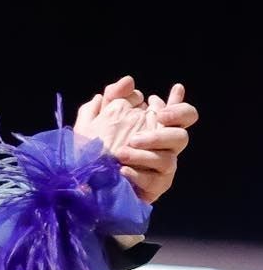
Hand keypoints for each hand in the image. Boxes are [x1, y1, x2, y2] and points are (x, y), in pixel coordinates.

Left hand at [74, 77, 196, 205]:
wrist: (85, 182)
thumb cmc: (95, 147)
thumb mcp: (97, 118)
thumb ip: (112, 97)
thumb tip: (129, 81)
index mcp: (158, 127)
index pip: (183, 115)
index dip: (178, 108)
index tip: (157, 108)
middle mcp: (164, 147)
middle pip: (181, 137)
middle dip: (159, 136)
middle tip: (134, 138)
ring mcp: (162, 169)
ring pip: (167, 160)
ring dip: (144, 156)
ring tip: (121, 154)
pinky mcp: (155, 187)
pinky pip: (154, 181)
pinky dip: (138, 174)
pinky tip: (122, 170)